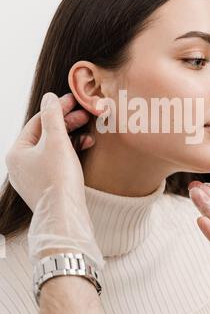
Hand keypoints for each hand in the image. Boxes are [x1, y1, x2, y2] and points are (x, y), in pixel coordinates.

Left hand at [5, 92, 93, 210]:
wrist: (65, 216)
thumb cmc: (58, 179)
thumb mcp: (56, 141)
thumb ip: (53, 115)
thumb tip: (49, 97)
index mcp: (17, 152)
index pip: (38, 121)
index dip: (58, 108)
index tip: (76, 100)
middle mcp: (20, 164)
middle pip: (45, 134)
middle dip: (67, 123)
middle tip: (85, 114)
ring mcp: (32, 176)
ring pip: (52, 148)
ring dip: (71, 136)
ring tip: (89, 131)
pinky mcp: (46, 185)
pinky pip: (56, 162)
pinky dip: (70, 152)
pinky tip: (86, 147)